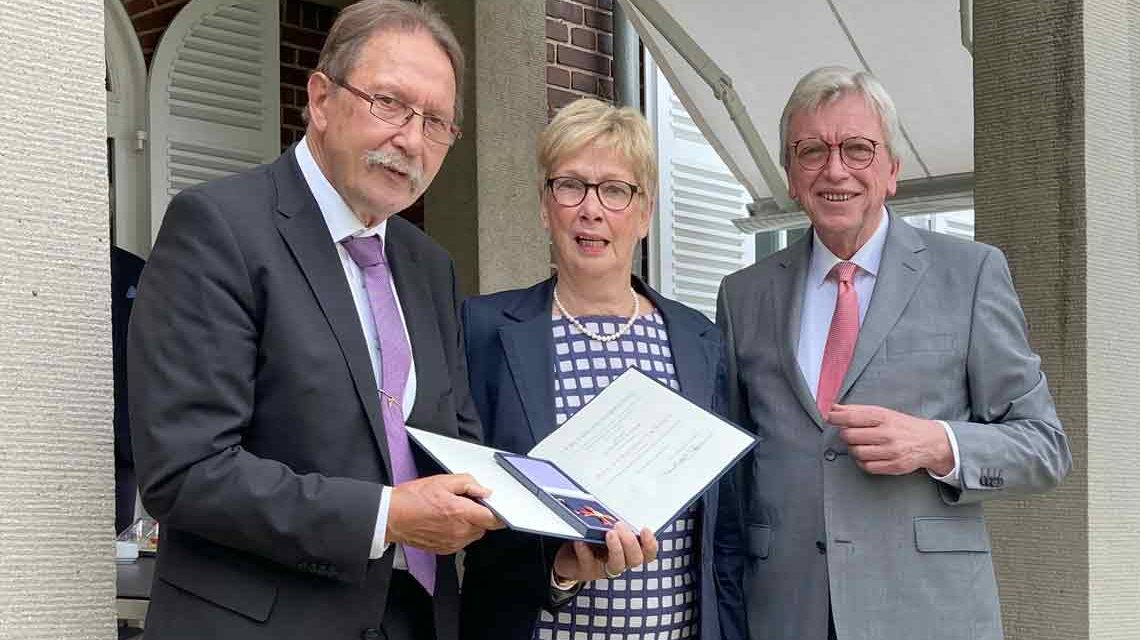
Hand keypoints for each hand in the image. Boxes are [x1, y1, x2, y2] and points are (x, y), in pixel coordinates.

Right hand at [386, 473, 503, 553]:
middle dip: (480, 514)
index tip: (494, 506)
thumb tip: (485, 490)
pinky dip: (459, 531)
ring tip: (452, 511)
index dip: (498, 512)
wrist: (391, 517)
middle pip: (485, 526)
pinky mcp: (445, 549)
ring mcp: (452, 543)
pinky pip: (462, 541)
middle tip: (465, 502)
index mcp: (461, 513)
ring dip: (470, 523)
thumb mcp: (442, 481)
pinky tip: (445, 521)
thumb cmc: (412, 499)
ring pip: (474, 534)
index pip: (494, 519)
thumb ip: (468, 484)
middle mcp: (459, 532)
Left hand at [552, 523, 657, 582]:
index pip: (647, 553)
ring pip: (618, 566)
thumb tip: (614, 509)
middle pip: (635, 559)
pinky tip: (580, 541)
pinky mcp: (587, 570)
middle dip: (630, 542)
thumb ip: (611, 523)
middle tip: (619, 525)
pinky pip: (588, 562)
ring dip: (616, 549)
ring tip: (609, 533)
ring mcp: (604, 568)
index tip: (644, 529)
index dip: (650, 543)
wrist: (568, 558)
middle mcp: (620, 562)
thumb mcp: (603, 529)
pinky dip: (585, 551)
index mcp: (628, 552)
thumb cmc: (591, 540)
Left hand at [828, 404, 953, 475]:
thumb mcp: (882, 412)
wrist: (930, 442)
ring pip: (856, 452)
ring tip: (861, 444)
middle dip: (845, 434)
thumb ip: (857, 410)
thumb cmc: (902, 425)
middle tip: (850, 433)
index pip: (852, 417)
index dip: (835, 418)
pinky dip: (862, 462)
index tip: (829, 418)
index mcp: (883, 417)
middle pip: (850, 436)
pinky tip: (868, 455)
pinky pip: (866, 466)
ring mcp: (891, 451)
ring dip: (854, 449)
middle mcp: (887, 434)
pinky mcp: (894, 466)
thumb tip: (834, 408)